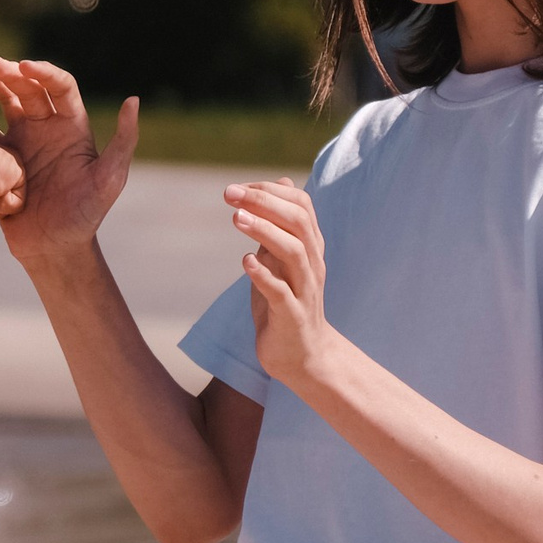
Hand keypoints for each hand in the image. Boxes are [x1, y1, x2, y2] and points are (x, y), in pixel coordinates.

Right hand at [0, 58, 138, 266]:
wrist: (54, 249)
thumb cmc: (86, 216)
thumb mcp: (109, 179)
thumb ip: (123, 140)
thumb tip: (133, 99)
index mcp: (73, 128)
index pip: (60, 87)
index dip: (44, 73)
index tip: (25, 67)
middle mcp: (47, 129)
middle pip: (30, 89)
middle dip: (13, 74)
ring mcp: (22, 142)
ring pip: (6, 102)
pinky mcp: (0, 159)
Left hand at [228, 179, 338, 385]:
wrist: (302, 356)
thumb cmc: (286, 305)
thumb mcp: (280, 261)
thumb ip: (278, 226)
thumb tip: (281, 185)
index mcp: (310, 248)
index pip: (301, 205)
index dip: (271, 191)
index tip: (239, 188)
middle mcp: (312, 264)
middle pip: (299, 221)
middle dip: (264, 202)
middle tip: (229, 194)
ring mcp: (305, 290)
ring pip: (294, 251)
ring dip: (264, 231)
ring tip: (236, 219)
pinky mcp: (293, 316)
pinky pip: (282, 292)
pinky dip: (264, 275)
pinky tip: (245, 262)